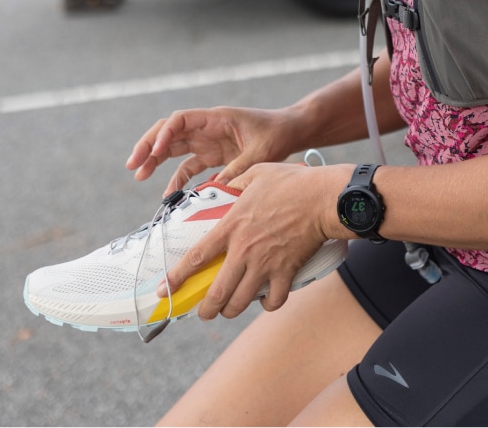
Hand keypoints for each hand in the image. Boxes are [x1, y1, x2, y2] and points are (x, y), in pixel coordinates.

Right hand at [126, 106, 292, 194]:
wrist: (291, 132)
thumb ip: (239, 168)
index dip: (164, 134)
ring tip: (139, 174)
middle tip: (133, 164)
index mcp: (216, 118)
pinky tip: (169, 194)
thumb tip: (216, 188)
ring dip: (155, 160)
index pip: (180, 120)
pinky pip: (188, 166)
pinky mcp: (213, 155)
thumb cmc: (277, 134)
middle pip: (169, 132)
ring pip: (173, 148)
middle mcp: (207, 127)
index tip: (156, 151)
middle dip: (148, 146)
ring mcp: (208, 141)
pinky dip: (177, 178)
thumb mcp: (262, 151)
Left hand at [157, 161, 347, 318]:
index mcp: (232, 226)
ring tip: (230, 310)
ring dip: (231, 311)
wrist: (323, 198)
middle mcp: (244, 250)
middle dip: (206, 310)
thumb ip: (237, 180)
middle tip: (204, 313)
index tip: (164, 290)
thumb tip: (227, 184)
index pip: (196, 257)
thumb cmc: (293, 182)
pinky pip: (273, 300)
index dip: (176, 277)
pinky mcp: (286, 271)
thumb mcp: (258, 173)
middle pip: (216, 293)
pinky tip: (266, 300)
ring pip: (240, 302)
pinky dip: (268, 304)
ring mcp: (265, 264)